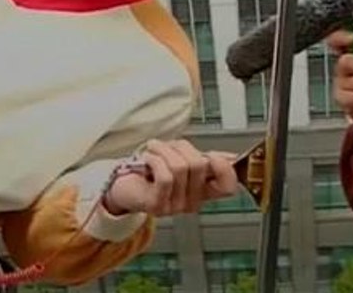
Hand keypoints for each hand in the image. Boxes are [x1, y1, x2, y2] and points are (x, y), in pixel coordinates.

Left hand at [102, 140, 240, 216]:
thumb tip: (231, 157)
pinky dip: (155, 159)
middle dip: (182, 147)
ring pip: (181, 167)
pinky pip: (165, 176)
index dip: (225, 167)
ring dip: (164, 149)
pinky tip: (148, 157)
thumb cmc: (151, 173)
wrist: (122, 186)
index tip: (211, 154)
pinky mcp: (157, 205)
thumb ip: (205, 161)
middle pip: (200, 166)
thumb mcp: (181, 162)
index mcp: (202, 192)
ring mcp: (174, 206)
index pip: (228, 187)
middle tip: (169, 146)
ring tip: (153, 148)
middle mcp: (191, 202)